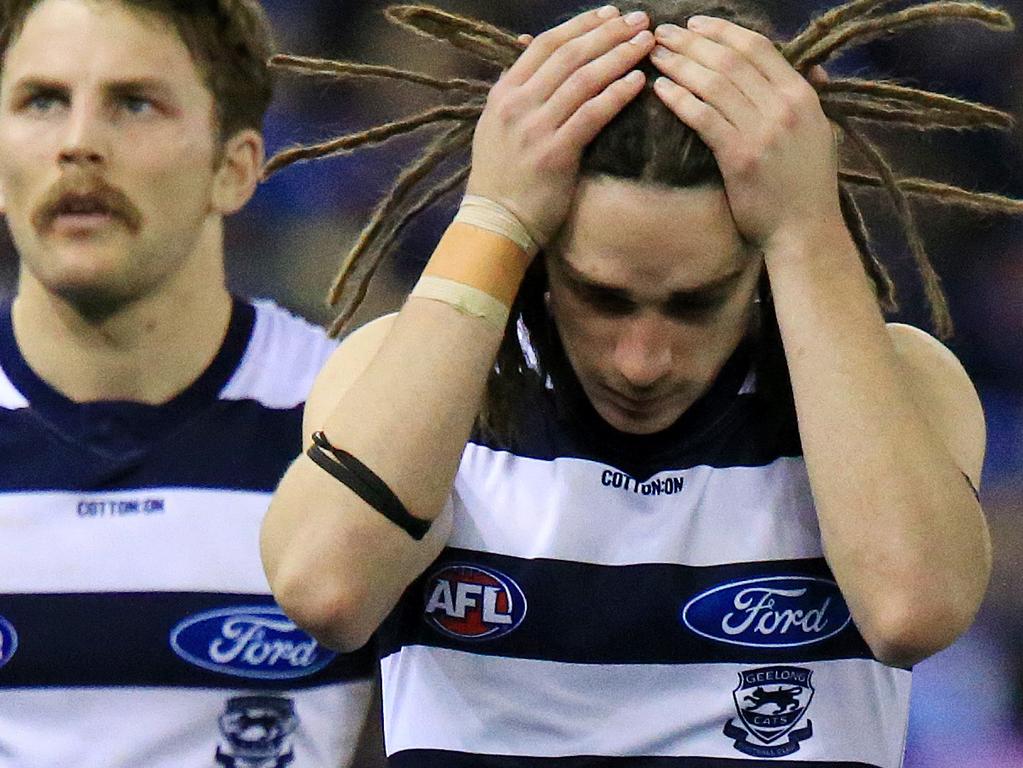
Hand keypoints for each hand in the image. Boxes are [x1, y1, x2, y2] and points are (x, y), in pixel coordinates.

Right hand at [466, 6, 654, 250]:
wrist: (495, 223)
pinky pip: (592, 114)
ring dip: (619, 56)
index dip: (581, 25)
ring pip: (584, 79)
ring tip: (646, 43)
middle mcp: (518, 104)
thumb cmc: (502, 179)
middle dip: (608, 33)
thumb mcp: (496, 128)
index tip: (610, 14)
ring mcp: (535, 128)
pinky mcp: (555, 153)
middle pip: (569, 55)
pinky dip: (617, 94)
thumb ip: (518, 96)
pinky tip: (639, 81)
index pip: (545, 45)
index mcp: (504, 93)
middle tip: (640, 20)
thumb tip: (538, 65)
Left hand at [650, 17, 843, 252]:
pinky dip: (680, 100)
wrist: (806, 230)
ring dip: (679, 65)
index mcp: (802, 95)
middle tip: (661, 33)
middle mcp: (783, 106)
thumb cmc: (807, 186)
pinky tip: (660, 90)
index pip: (757, 48)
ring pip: (713, 84)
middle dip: (691, 42)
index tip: (694, 24)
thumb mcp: (819, 133)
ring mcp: (762, 131)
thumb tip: (811, 72)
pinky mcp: (739, 157)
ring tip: (655, 56)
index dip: (721, 31)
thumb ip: (808, 100)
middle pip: (729, 60)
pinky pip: (704, 118)